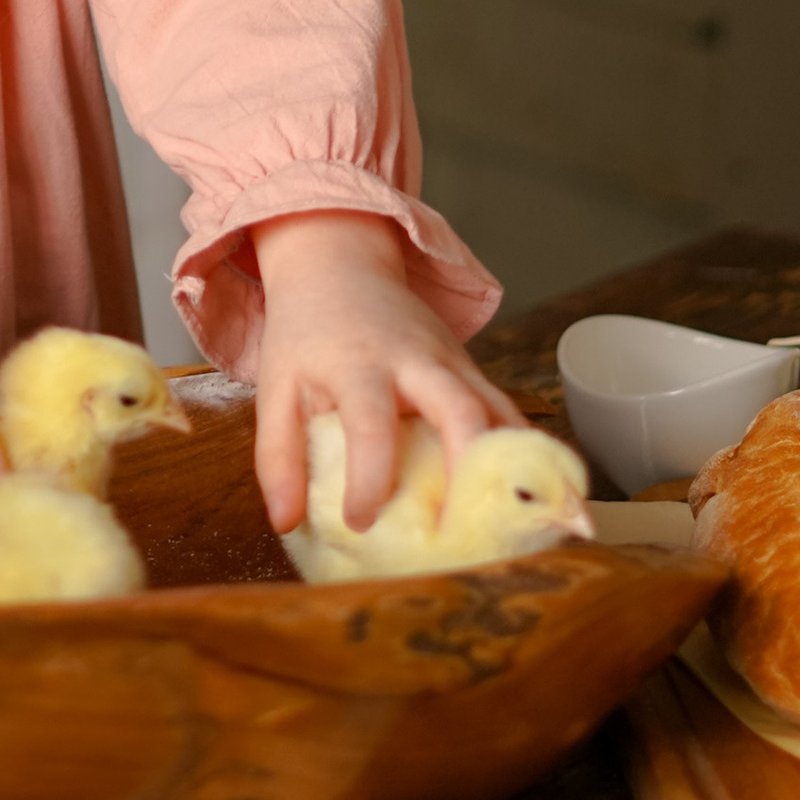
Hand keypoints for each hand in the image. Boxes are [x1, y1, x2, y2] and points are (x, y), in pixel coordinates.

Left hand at [248, 210, 523, 534]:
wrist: (341, 264)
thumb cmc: (307, 333)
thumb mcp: (276, 388)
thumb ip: (277, 456)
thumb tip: (286, 522)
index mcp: (359, 365)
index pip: (372, 425)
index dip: (370, 480)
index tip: (359, 523)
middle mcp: (416, 360)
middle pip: (461, 410)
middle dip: (468, 473)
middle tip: (458, 534)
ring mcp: (453, 362)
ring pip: (499, 412)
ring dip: (510, 468)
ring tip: (509, 525)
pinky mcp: (472, 369)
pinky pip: (507, 412)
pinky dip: (521, 453)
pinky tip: (524, 494)